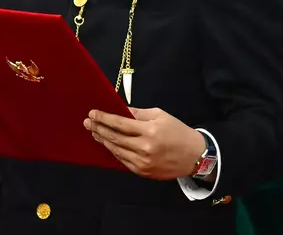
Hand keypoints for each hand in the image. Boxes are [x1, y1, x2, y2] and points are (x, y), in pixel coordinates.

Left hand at [84, 107, 205, 179]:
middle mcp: (144, 148)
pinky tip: (108, 145)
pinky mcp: (143, 172)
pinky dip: (114, 152)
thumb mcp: (161, 116)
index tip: (93, 113)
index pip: (120, 123)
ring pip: (116, 150)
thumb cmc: (178, 132)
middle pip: (115, 137)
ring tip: (94, 133)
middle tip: (87, 123)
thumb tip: (121, 110)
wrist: (194, 156)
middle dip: (99, 128)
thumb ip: (139, 114)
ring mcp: (143, 162)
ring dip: (103, 141)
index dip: (104, 118)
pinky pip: (123, 161)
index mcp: (149, 131)